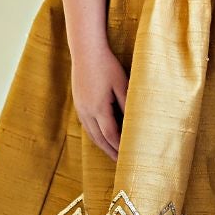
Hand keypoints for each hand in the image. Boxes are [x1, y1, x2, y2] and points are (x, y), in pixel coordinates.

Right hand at [72, 44, 128, 161]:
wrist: (85, 51)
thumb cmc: (107, 65)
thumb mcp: (122, 84)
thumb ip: (128, 104)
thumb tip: (136, 122)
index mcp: (99, 108)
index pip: (111, 135)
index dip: (119, 148)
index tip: (128, 157)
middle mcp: (87, 111)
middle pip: (99, 139)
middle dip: (110, 151)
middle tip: (121, 163)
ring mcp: (80, 108)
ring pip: (91, 134)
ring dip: (102, 145)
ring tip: (112, 153)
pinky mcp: (78, 103)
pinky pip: (86, 125)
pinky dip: (95, 135)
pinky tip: (101, 136)